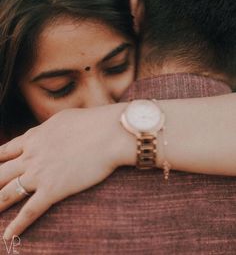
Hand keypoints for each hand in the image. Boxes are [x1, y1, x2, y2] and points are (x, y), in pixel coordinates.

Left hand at [0, 104, 135, 239]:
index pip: (4, 152)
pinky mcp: (53, 190)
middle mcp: (30, 156)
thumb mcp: (62, 119)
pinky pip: (29, 211)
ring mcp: (39, 174)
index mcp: (33, 138)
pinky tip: (7, 235)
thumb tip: (45, 133)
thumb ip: (48, 129)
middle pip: (0, 173)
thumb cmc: (90, 122)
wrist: (108, 133)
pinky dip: (17, 225)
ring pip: (7, 194)